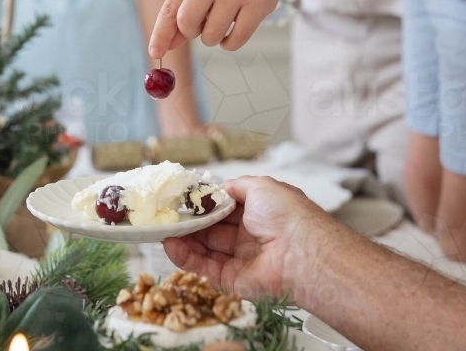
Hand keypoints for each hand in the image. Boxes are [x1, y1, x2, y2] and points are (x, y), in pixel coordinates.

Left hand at [148, 0, 283, 57]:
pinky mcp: (257, 5)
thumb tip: (163, 46)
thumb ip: (180, 15)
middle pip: (187, 20)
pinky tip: (233, 30)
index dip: (161, 34)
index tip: (155, 53)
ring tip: (220, 24)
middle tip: (200, 28)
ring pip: (211, 35)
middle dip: (190, 32)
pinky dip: (230, 44)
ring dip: (213, 39)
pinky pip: (235, 40)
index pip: (170, 8)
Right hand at [163, 175, 326, 301]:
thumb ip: (237, 186)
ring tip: (163, 229)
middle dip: (189, 220)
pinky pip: (205, 268)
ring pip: (204, 248)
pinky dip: (186, 257)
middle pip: (211, 227)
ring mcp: (239, 257)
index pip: (224, 207)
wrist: (302, 253)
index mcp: (257, 211)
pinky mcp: (232, 279)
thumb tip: (221, 186)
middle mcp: (248, 234)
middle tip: (167, 213)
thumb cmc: (286, 214)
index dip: (203, 203)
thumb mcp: (261, 186)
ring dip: (183, 238)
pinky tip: (171, 245)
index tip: (182, 197)